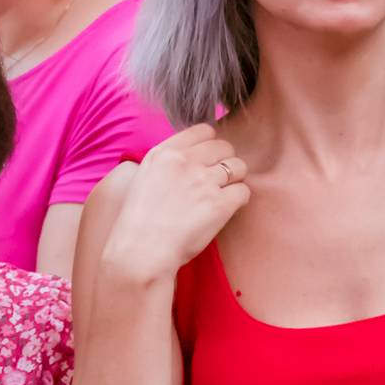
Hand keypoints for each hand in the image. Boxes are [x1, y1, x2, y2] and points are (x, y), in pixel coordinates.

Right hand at [103, 124, 248, 280]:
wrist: (140, 253)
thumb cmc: (140, 222)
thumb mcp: (145, 178)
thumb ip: (169, 162)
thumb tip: (194, 157)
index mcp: (165, 152)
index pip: (204, 131)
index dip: (211, 145)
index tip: (208, 161)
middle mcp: (185, 162)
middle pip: (225, 147)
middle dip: (225, 163)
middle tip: (217, 182)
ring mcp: (204, 181)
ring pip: (238, 167)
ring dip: (234, 181)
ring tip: (221, 197)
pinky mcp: (219, 204)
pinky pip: (243, 192)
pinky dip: (238, 201)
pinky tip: (225, 210)